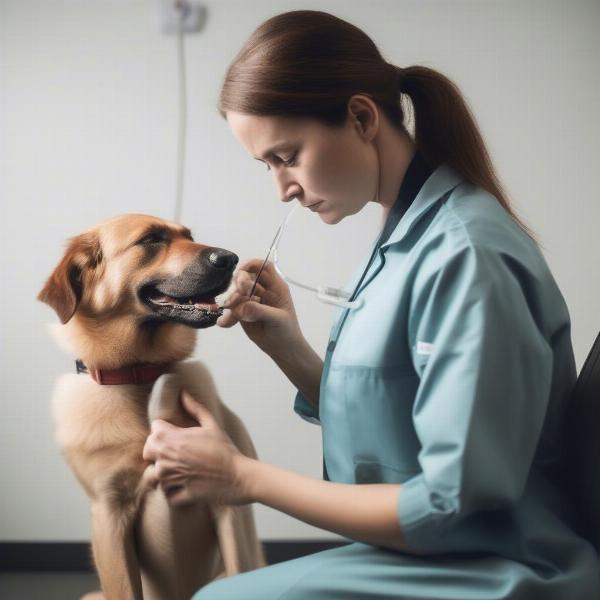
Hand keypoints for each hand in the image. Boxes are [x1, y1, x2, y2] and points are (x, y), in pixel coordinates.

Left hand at [142, 390, 252, 506]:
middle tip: (175, 453)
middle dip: (157, 451)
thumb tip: (183, 393)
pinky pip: (166, 493)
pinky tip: (185, 485)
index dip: (164, 431)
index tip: (175, 435)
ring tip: (178, 470)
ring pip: (152, 475)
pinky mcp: (177, 495)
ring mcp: (171, 479)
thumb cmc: (226, 449)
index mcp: (174, 439)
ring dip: (163, 473)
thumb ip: (195, 408)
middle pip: (147, 451)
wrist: (239, 476)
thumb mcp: (212, 425)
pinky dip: (173, 491)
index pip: (153, 430)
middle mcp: (168, 459)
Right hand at [216, 258, 303, 357]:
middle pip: (245, 277)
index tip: (241, 273)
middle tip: (235, 300)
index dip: (252, 264)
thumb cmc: (286, 332)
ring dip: (231, 302)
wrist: (282, 349)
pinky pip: (231, 309)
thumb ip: (259, 311)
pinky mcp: (242, 312)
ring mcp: (251, 301)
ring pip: (236, 293)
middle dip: (238, 286)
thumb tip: (241, 307)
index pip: (264, 267)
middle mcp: (262, 291)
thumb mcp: (277, 320)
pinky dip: (227, 316)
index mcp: (276, 287)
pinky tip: (224, 324)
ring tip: (233, 316)